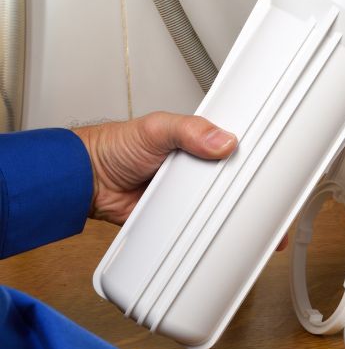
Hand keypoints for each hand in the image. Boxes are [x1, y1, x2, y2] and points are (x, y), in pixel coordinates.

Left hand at [72, 111, 236, 225]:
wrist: (89, 182)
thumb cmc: (114, 147)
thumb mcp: (156, 127)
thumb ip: (189, 129)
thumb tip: (221, 140)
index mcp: (193, 139)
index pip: (226, 142)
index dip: (240, 148)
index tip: (252, 154)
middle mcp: (192, 164)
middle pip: (224, 174)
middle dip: (230, 178)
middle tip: (235, 179)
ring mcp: (184, 189)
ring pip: (213, 199)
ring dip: (216, 201)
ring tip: (223, 199)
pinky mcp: (175, 213)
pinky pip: (194, 220)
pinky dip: (199, 221)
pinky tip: (208, 219)